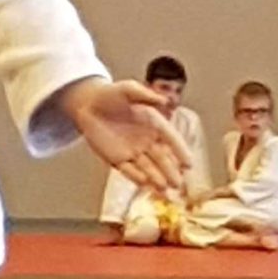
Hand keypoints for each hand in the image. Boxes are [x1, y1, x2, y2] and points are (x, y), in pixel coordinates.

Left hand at [57, 78, 187, 192]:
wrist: (88, 105)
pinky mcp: (117, 159)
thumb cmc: (110, 95)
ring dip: (157, 178)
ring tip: (165, 189)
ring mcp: (133, 151)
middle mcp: (147, 140)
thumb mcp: (128, 89)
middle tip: (179, 184)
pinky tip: (145, 184)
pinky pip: (128, 170)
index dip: (180, 151)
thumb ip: (145, 95)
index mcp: (154, 124)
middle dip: (171, 172)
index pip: (171, 139)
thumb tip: (164, 100)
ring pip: (148, 167)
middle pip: (162, 158)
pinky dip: (136, 177)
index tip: (189, 163)